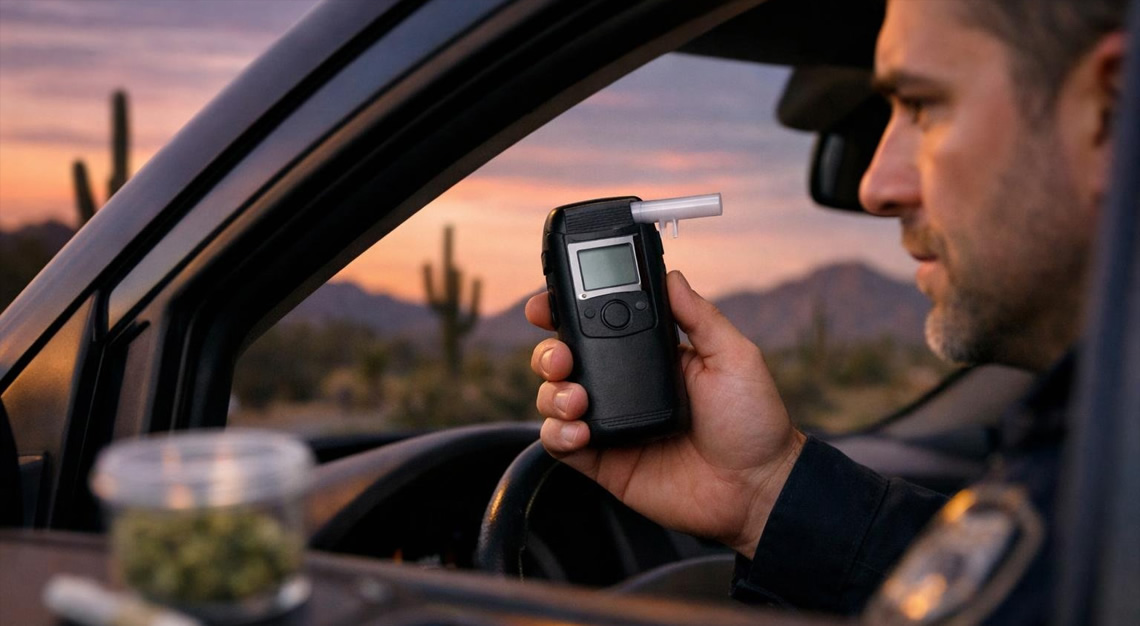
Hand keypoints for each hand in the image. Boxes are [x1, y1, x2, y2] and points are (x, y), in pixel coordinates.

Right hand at [526, 270, 805, 556]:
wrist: (756, 488)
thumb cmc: (753, 422)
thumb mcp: (733, 357)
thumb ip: (699, 316)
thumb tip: (672, 275)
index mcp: (650, 356)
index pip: (597, 325)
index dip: (565, 311)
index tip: (547, 304)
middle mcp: (624, 386)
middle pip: (565, 359)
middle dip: (549, 352)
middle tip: (562, 357)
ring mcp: (611, 423)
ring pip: (554, 399)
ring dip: (552, 393)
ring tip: (576, 399)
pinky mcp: (604, 461)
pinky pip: (561, 443)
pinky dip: (558, 433)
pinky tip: (579, 431)